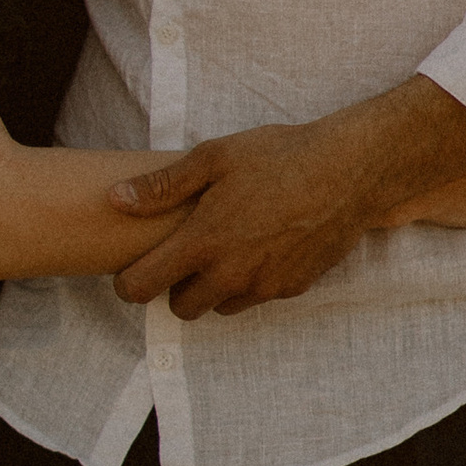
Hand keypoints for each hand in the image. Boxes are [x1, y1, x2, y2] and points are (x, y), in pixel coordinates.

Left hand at [106, 79, 465, 319]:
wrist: (350, 171)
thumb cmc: (279, 156)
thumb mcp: (213, 157)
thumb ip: (161, 185)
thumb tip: (115, 199)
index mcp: (202, 243)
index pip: (143, 288)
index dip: (128, 284)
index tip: (131, 271)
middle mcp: (230, 274)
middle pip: (181, 309)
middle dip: (175, 288)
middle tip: (183, 256)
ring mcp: (264, 286)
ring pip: (221, 307)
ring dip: (213, 288)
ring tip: (223, 248)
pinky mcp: (293, 288)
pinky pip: (256, 297)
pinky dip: (250, 282)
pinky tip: (259, 247)